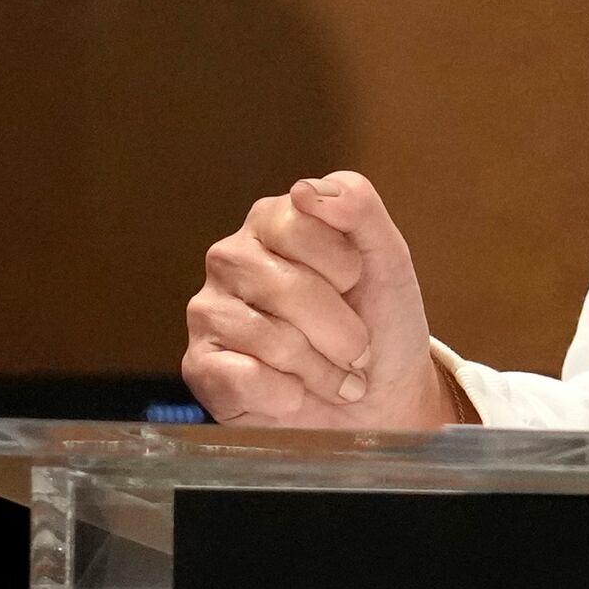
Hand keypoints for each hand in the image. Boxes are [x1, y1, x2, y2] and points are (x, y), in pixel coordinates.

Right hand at [183, 172, 456, 428]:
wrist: (378, 399)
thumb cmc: (380, 322)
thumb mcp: (388, 257)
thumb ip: (357, 207)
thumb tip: (305, 189)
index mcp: (272, 220)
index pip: (301, 224)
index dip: (346, 267)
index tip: (357, 286)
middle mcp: (231, 259)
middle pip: (288, 288)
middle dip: (342, 332)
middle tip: (357, 351)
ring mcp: (209, 311)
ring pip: (271, 339)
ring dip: (322, 370)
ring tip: (333, 376)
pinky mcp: (200, 365)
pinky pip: (244, 378)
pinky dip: (287, 395)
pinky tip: (294, 392)